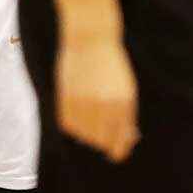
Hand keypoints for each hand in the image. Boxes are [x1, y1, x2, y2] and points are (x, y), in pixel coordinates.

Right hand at [55, 35, 138, 160]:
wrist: (90, 38)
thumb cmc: (112, 64)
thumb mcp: (126, 89)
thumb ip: (126, 115)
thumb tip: (126, 138)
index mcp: (123, 103)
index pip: (120, 139)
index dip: (119, 149)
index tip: (117, 154)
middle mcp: (103, 105)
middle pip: (101, 141)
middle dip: (104, 140)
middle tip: (104, 132)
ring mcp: (83, 102)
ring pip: (84, 135)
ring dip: (88, 131)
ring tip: (90, 113)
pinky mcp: (65, 97)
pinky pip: (68, 125)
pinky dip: (73, 123)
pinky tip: (78, 109)